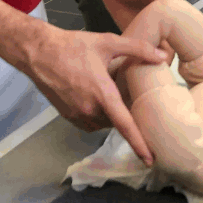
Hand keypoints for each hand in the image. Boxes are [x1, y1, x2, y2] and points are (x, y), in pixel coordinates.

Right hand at [23, 24, 170, 165]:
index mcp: (102, 95)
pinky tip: (101, 100)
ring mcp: (76, 114)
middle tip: (137, 102)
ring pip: (103, 124)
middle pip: (116, 123)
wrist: (39, 52)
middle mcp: (89, 110)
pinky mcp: (66, 115)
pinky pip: (89, 123)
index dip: (139, 143)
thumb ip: (138, 49)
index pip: (124, 126)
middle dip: (127, 117)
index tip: (150, 159)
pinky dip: (99, 116)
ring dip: (112, 116)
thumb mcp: (109, 42)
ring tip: (118, 98)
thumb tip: (164, 56)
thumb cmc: (74, 46)